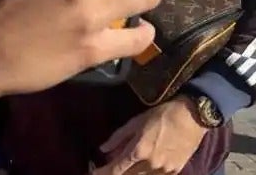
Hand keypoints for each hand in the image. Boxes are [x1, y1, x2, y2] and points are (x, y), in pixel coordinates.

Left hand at [93, 96, 207, 173]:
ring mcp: (164, 170)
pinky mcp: (175, 172)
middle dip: (114, 174)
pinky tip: (140, 169)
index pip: (116, 169)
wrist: (192, 118)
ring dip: (129, 174)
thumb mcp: (135, 122)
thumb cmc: (161, 116)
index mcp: (139, 151)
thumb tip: (102, 149)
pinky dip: (145, 174)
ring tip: (122, 167)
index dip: (103, 172)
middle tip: (106, 169)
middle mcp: (151, 164)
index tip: (93, 172)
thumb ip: (118, 138)